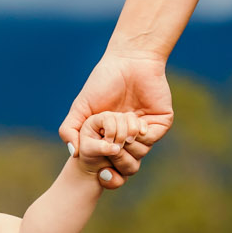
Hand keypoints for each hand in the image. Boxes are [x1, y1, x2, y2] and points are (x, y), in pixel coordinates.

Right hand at [58, 49, 173, 189]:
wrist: (128, 61)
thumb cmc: (103, 82)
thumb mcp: (81, 107)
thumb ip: (70, 129)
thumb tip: (73, 154)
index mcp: (112, 138)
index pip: (112, 165)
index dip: (107, 172)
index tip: (100, 170)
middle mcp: (130, 138)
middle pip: (126, 165)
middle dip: (116, 157)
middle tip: (109, 143)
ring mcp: (146, 131)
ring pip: (139, 154)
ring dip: (127, 142)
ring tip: (120, 124)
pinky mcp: (161, 122)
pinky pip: (150, 140)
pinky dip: (139, 134)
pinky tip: (135, 120)